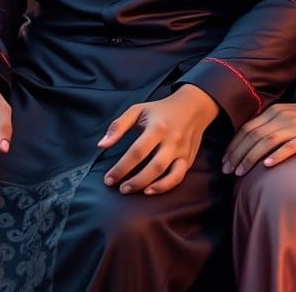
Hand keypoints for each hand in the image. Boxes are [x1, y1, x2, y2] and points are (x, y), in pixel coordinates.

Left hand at [97, 84, 218, 195]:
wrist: (193, 106)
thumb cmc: (160, 109)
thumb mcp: (138, 110)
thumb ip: (118, 126)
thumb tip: (101, 145)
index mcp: (157, 126)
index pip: (137, 151)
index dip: (121, 168)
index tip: (108, 179)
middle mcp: (171, 139)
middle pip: (153, 166)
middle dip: (135, 181)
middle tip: (120, 189)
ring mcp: (182, 150)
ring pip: (167, 173)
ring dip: (149, 185)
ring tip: (132, 190)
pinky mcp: (188, 158)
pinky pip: (179, 176)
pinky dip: (166, 186)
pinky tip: (151, 190)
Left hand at [223, 82, 295, 175]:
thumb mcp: (289, 116)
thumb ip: (273, 125)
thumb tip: (255, 142)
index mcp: (274, 112)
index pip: (247, 128)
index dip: (233, 145)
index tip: (224, 160)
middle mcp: (281, 117)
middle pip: (252, 135)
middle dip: (236, 153)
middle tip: (226, 170)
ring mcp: (294, 127)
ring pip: (266, 141)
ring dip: (250, 157)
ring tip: (240, 172)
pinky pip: (289, 146)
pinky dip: (276, 156)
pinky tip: (267, 166)